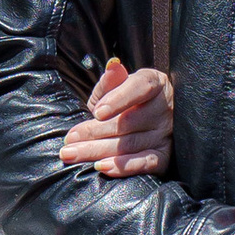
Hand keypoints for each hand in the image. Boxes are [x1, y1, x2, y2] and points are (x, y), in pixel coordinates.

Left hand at [58, 56, 172, 176]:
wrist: (146, 122)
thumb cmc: (125, 102)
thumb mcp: (115, 89)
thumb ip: (111, 81)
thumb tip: (113, 67)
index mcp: (154, 83)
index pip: (140, 87)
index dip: (119, 99)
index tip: (97, 112)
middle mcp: (164, 108)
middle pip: (128, 121)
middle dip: (94, 132)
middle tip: (69, 140)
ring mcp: (165, 133)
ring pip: (130, 144)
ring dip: (99, 151)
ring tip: (73, 154)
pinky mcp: (164, 155)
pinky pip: (146, 162)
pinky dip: (124, 167)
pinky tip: (102, 167)